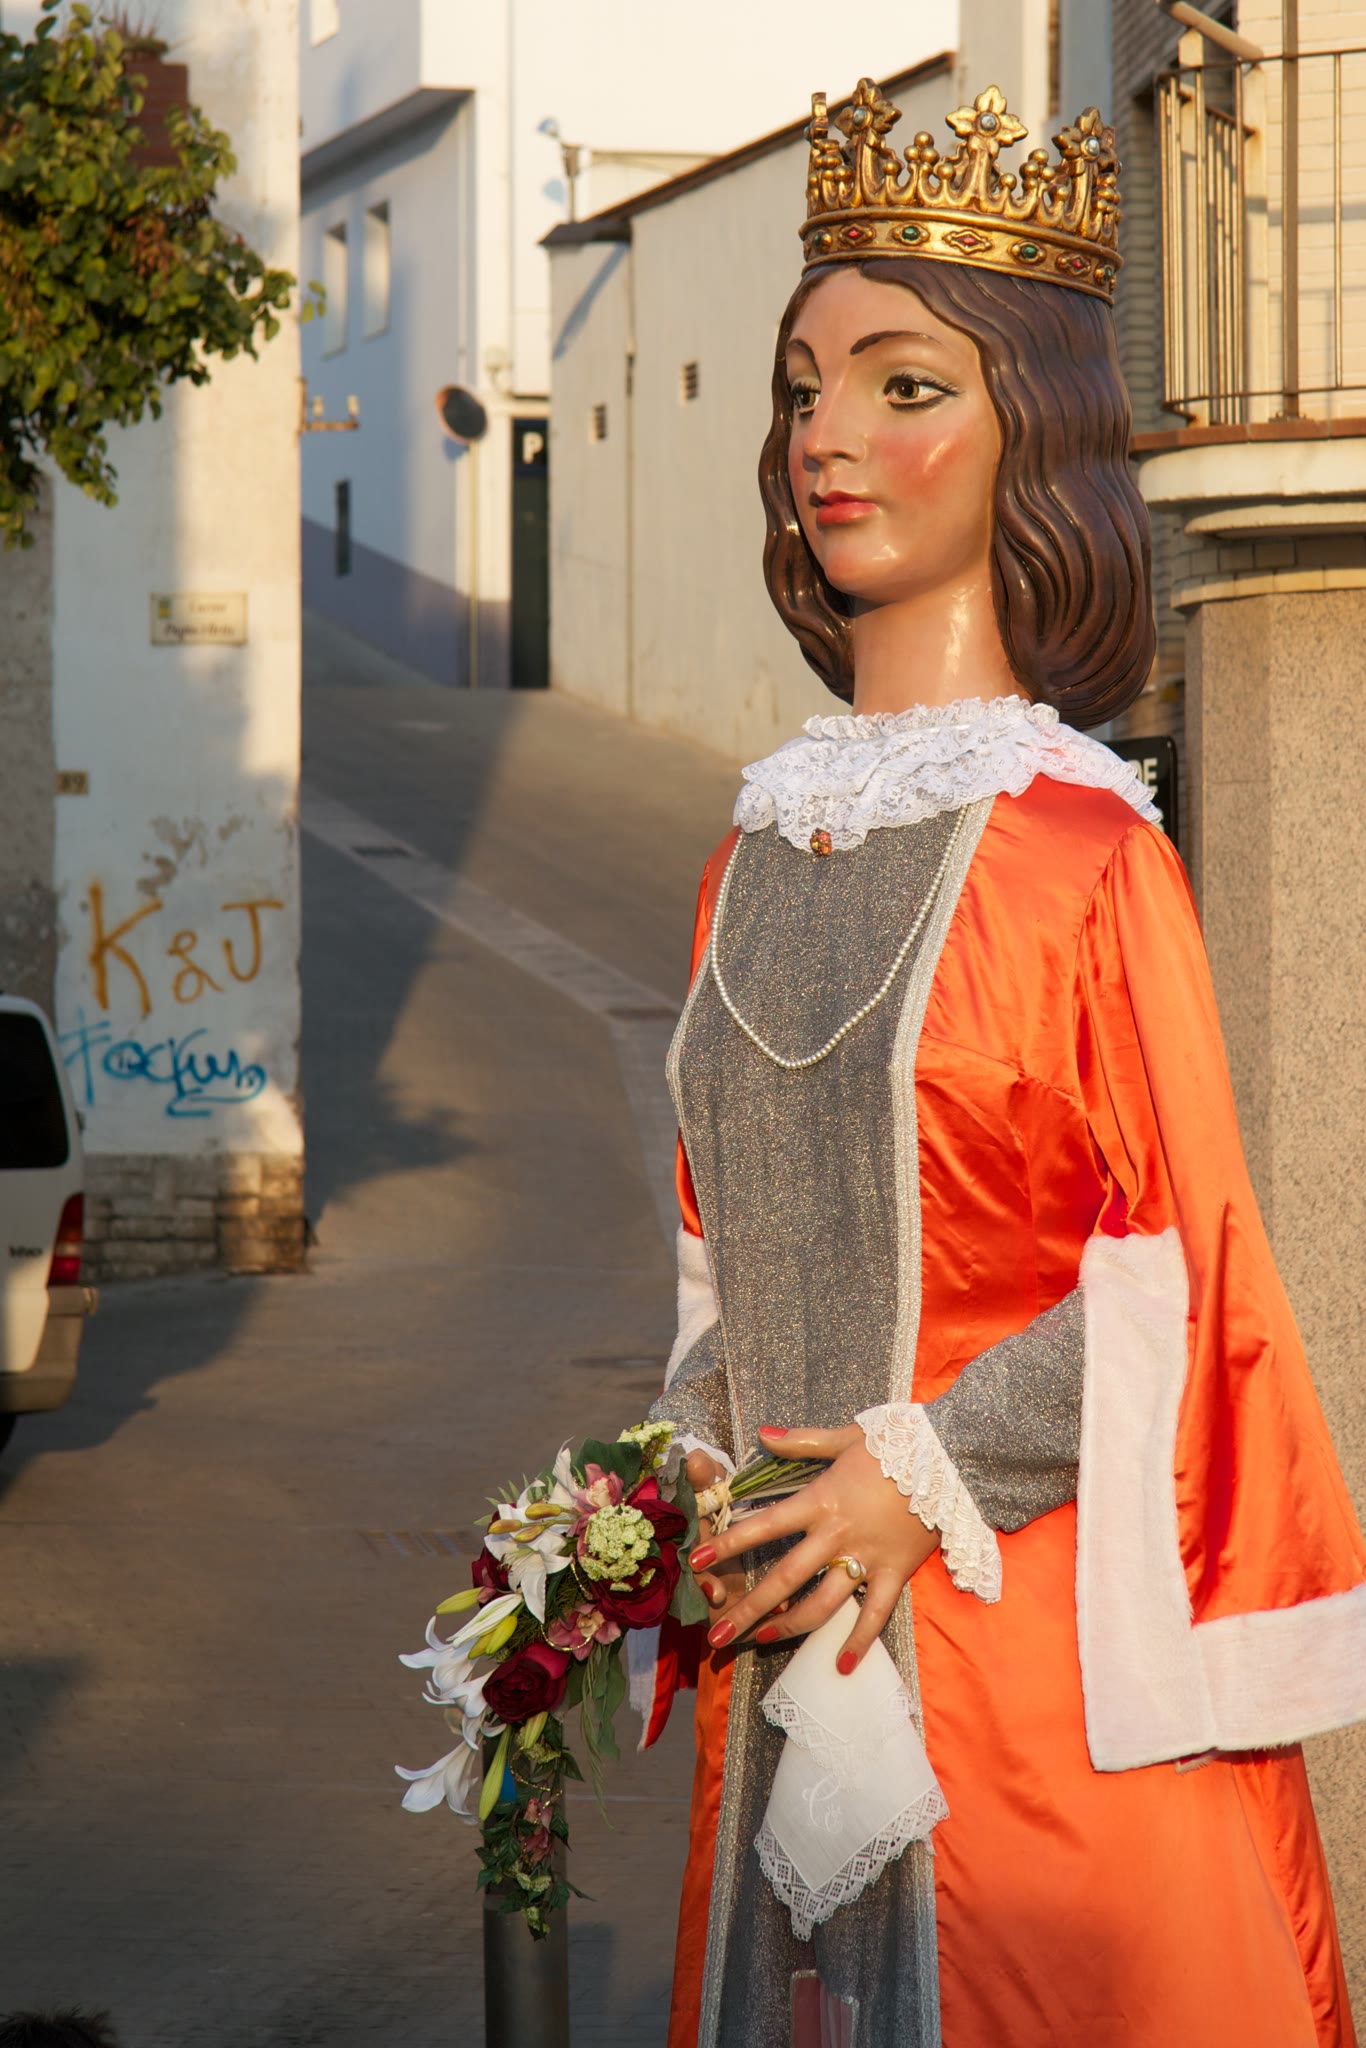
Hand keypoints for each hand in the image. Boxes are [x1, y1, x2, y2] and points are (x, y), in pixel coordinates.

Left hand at [689, 1424, 939, 1672]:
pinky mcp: (894, 1572)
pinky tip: (841, 1666)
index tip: (697, 1560)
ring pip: (822, 1603)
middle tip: (716, 1635)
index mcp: (820, 1500)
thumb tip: (761, 1433)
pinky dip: (859, 1642)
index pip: (764, 1525)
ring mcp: (866, 1557)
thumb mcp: (844, 1436)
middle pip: (784, 1578)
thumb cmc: (896, 1444)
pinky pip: (874, 1614)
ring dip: (789, 1626)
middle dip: (747, 1608)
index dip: (729, 1544)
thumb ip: (800, 1441)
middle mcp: (837, 1533)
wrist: (950, 1457)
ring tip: (761, 1641)